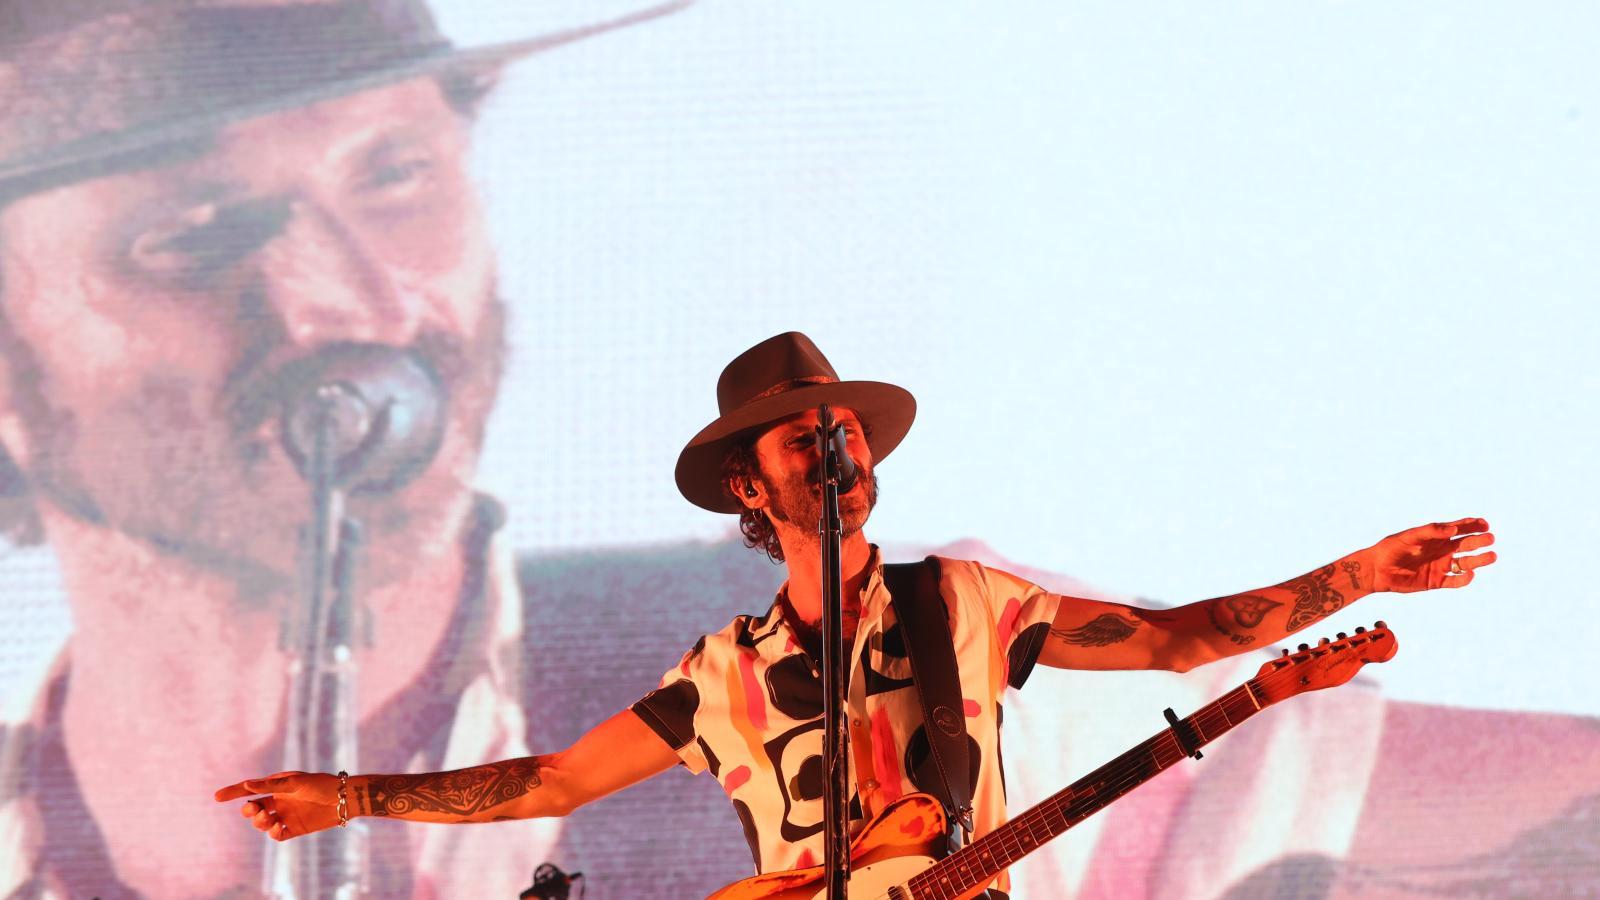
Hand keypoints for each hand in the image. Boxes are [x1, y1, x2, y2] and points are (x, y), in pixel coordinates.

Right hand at [214, 771, 344, 840]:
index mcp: (278, 786)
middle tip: (255, 810)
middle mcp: (280, 801)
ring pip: (262, 824)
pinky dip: (273, 834)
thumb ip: (272, 785)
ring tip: (269, 818)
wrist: (344, 799)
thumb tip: (247, 785)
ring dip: (260, 822)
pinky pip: (277, 835)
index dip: (233, 792)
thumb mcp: (296, 782)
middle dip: (249, 811)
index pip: (251, 789)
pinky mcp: (295, 828)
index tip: (216, 797)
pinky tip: (279, 828)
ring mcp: (286, 815)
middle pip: (253, 809)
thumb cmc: (321, 784)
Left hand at [1370, 517, 1495, 592]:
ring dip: (1479, 560)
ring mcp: (1440, 566)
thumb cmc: (1390, 549)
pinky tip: (1470, 574)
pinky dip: (1464, 579)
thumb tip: (1453, 529)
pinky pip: (1455, 581)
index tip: (1484, 523)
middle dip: (1479, 541)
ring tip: (1491, 556)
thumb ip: (1430, 531)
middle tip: (1490, 538)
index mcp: (1435, 537)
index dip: (1472, 525)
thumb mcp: (1409, 536)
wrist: (1376, 570)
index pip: (1458, 529)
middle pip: (1466, 545)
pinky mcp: (1436, 581)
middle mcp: (1441, 551)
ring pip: (1465, 563)